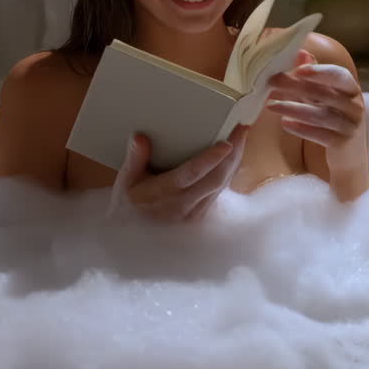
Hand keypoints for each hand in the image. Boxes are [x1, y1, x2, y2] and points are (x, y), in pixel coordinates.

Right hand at [110, 124, 249, 221]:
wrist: (132, 238)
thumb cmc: (129, 205)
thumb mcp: (126, 181)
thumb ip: (135, 158)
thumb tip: (140, 138)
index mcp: (165, 194)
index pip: (191, 174)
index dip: (210, 159)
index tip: (226, 143)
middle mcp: (184, 205)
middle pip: (216, 178)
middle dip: (233, 154)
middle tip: (242, 130)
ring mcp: (196, 212)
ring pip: (222, 185)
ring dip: (235, 161)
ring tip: (242, 137)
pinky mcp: (202, 215)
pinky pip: (220, 191)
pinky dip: (229, 172)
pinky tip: (234, 156)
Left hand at [265, 50, 367, 172]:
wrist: (348, 155)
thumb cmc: (332, 117)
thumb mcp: (323, 95)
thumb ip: (313, 75)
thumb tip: (301, 52)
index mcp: (351, 90)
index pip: (340, 76)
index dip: (320, 72)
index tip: (297, 69)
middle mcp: (355, 106)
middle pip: (325, 94)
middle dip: (296, 87)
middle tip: (272, 82)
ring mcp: (350, 126)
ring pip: (321, 115)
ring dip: (294, 108)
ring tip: (271, 105)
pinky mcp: (342, 144)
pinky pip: (321, 135)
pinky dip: (302, 128)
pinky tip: (285, 123)